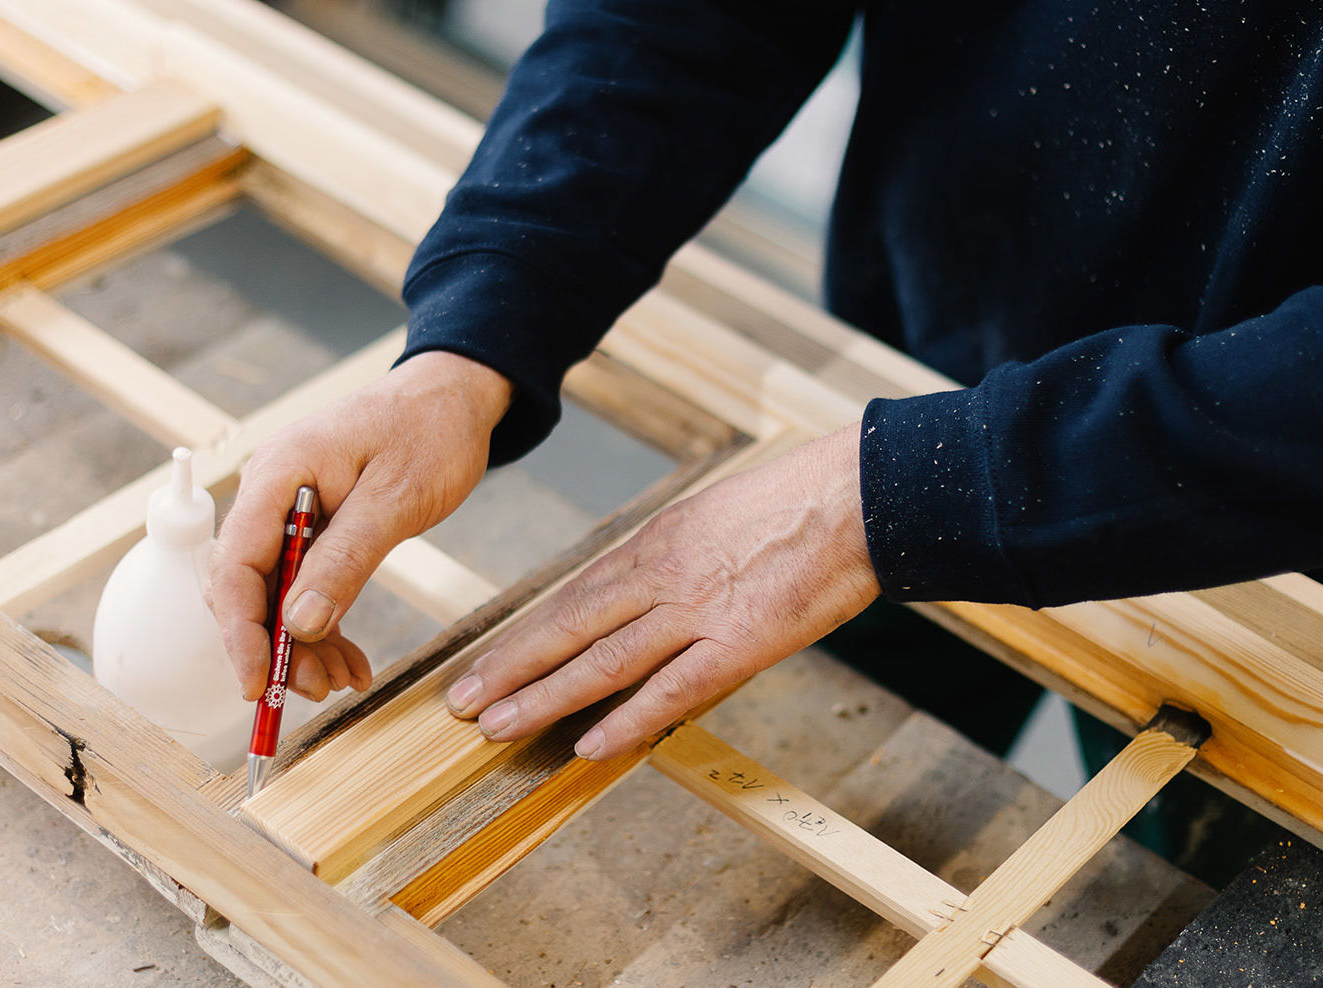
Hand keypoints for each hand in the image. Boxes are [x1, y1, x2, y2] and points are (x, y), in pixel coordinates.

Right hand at [210, 351, 512, 701]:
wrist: (454, 396)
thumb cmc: (430, 430)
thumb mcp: (395, 499)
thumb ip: (345, 559)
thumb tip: (298, 623)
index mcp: (278, 473)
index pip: (233, 563)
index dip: (239, 630)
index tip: (255, 684)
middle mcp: (271, 492)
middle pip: (246, 586)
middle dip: (274, 646)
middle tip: (316, 690)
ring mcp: (288, 510)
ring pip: (275, 594)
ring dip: (302, 645)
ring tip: (342, 682)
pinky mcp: (313, 526)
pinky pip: (305, 585)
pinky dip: (323, 624)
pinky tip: (348, 660)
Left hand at [444, 425, 880, 757]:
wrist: (858, 496)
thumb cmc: (793, 504)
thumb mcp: (712, 517)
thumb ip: (673, 558)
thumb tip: (640, 595)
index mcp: (655, 542)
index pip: (572, 598)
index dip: (525, 637)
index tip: (486, 664)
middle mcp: (662, 575)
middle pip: (570, 628)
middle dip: (513, 668)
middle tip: (464, 702)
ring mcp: (698, 609)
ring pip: (605, 660)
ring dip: (546, 697)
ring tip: (498, 727)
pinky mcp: (740, 642)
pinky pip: (672, 688)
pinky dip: (628, 719)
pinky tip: (588, 745)